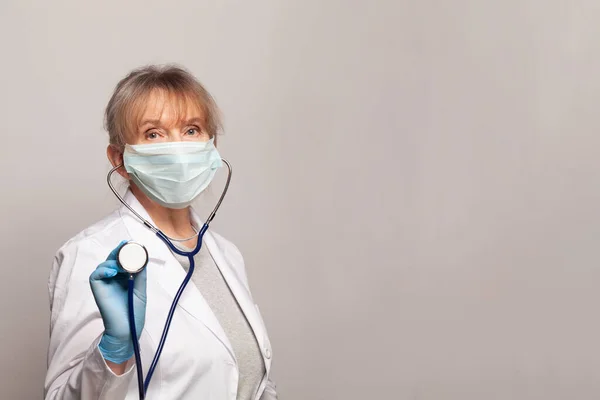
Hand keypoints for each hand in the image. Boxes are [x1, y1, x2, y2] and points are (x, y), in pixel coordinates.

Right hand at [89, 241, 146, 363]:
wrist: (127, 328)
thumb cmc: (134, 311)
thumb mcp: (140, 289)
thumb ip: (140, 274)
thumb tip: (142, 258)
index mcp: (124, 277)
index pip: (122, 260)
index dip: (125, 251)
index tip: (131, 243)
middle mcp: (113, 278)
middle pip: (112, 259)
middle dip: (119, 252)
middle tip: (125, 246)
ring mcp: (104, 283)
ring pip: (104, 265)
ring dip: (113, 262)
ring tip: (123, 267)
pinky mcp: (97, 289)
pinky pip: (95, 275)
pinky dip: (103, 271)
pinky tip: (112, 273)